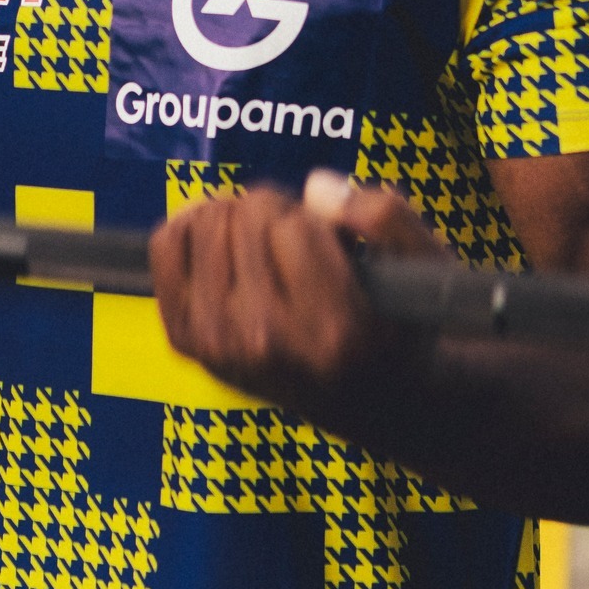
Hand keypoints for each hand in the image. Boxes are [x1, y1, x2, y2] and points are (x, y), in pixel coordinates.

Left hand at [148, 168, 449, 433]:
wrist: (367, 399)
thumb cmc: (394, 324)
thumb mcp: (423, 268)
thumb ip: (385, 216)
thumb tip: (315, 189)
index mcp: (332, 329)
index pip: (293, 224)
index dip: (312, 214)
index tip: (328, 238)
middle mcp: (266, 340)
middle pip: (245, 216)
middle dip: (274, 212)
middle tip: (295, 243)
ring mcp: (217, 343)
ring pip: (204, 221)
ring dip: (235, 219)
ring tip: (264, 248)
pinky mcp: (185, 339)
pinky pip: (166, 245)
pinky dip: (190, 230)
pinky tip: (223, 247)